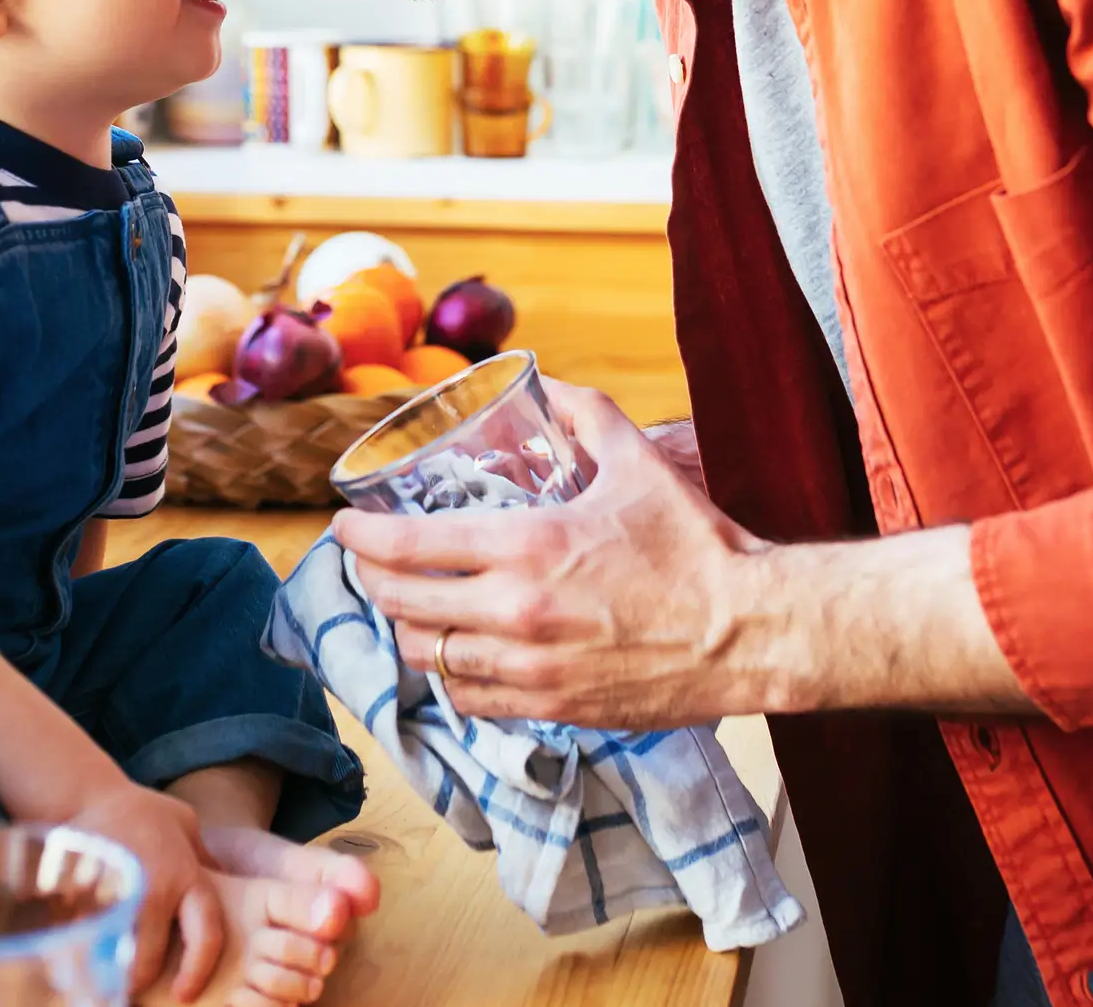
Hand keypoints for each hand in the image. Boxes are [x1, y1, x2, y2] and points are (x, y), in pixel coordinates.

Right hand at [69, 780, 220, 999]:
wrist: (87, 793)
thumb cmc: (142, 812)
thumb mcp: (185, 825)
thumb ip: (206, 860)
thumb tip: (229, 884)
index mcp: (185, 875)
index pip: (206, 933)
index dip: (198, 970)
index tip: (185, 994)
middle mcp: (153, 888)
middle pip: (149, 956)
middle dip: (140, 979)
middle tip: (134, 989)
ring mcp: (115, 892)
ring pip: (114, 952)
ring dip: (111, 968)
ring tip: (107, 977)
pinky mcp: (81, 894)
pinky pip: (83, 938)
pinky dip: (84, 952)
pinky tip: (80, 958)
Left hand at [329, 383, 785, 726]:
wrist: (749, 633)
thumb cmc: (697, 548)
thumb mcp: (636, 462)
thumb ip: (585, 414)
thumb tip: (549, 385)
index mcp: (528, 547)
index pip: (409, 546)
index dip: (361, 537)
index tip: (343, 526)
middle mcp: (515, 612)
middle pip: (403, 606)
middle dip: (371, 582)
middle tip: (368, 564)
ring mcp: (530, 669)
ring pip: (428, 658)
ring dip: (405, 631)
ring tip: (406, 610)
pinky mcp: (553, 708)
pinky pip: (471, 700)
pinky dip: (449, 676)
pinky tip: (453, 657)